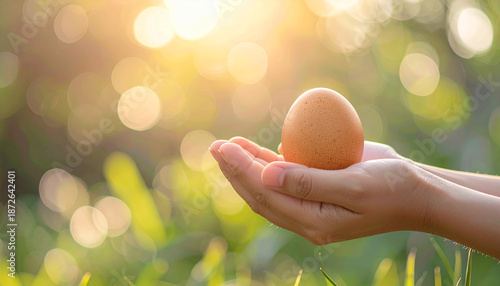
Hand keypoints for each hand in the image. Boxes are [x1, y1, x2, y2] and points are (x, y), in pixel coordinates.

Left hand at [210, 137, 430, 244]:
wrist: (418, 193)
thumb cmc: (392, 188)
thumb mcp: (354, 186)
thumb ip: (309, 182)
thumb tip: (265, 174)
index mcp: (313, 221)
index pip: (267, 195)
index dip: (242, 171)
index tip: (224, 148)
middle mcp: (307, 217)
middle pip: (261, 193)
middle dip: (236, 170)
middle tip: (215, 146)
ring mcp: (312, 205)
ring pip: (270, 186)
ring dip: (247, 166)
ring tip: (227, 146)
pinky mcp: (319, 190)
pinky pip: (287, 177)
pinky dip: (269, 162)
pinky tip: (255, 149)